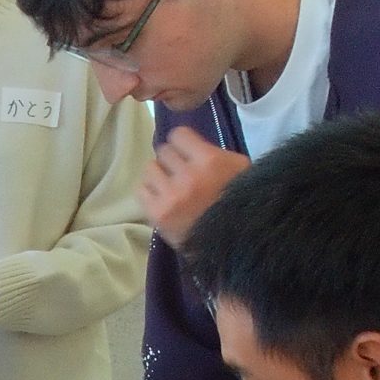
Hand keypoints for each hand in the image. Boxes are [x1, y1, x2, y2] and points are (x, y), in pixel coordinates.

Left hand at [140, 130, 249, 245]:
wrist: (233, 244)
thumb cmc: (238, 203)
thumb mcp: (239, 169)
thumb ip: (214, 152)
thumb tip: (189, 145)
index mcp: (210, 161)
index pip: (178, 135)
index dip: (183, 144)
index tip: (187, 153)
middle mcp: (188, 175)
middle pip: (163, 151)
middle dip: (172, 161)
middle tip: (181, 174)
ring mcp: (171, 196)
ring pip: (150, 169)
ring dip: (159, 176)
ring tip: (170, 188)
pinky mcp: (158, 214)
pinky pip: (141, 190)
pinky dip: (150, 193)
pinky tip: (163, 200)